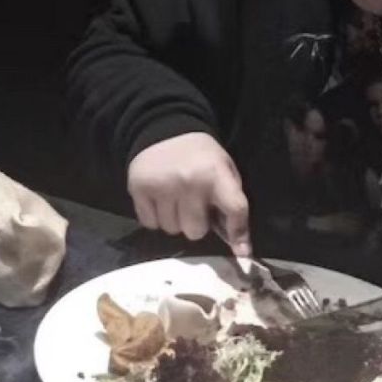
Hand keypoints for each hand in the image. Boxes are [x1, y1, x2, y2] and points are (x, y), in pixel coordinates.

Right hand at [127, 132, 250, 254]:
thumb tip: (241, 247)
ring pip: (172, 230)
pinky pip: (151, 224)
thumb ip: (232, 202)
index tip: (242, 252)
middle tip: (195, 206)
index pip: (235, 209)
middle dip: (197, 223)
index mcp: (217, 174)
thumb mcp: (224, 169)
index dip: (239, 233)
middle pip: (196, 231)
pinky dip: (157, 217)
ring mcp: (162, 187)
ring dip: (176, 220)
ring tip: (177, 199)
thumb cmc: (201, 155)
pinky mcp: (139, 189)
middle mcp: (190, 182)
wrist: (165, 129)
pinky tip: (160, 198)